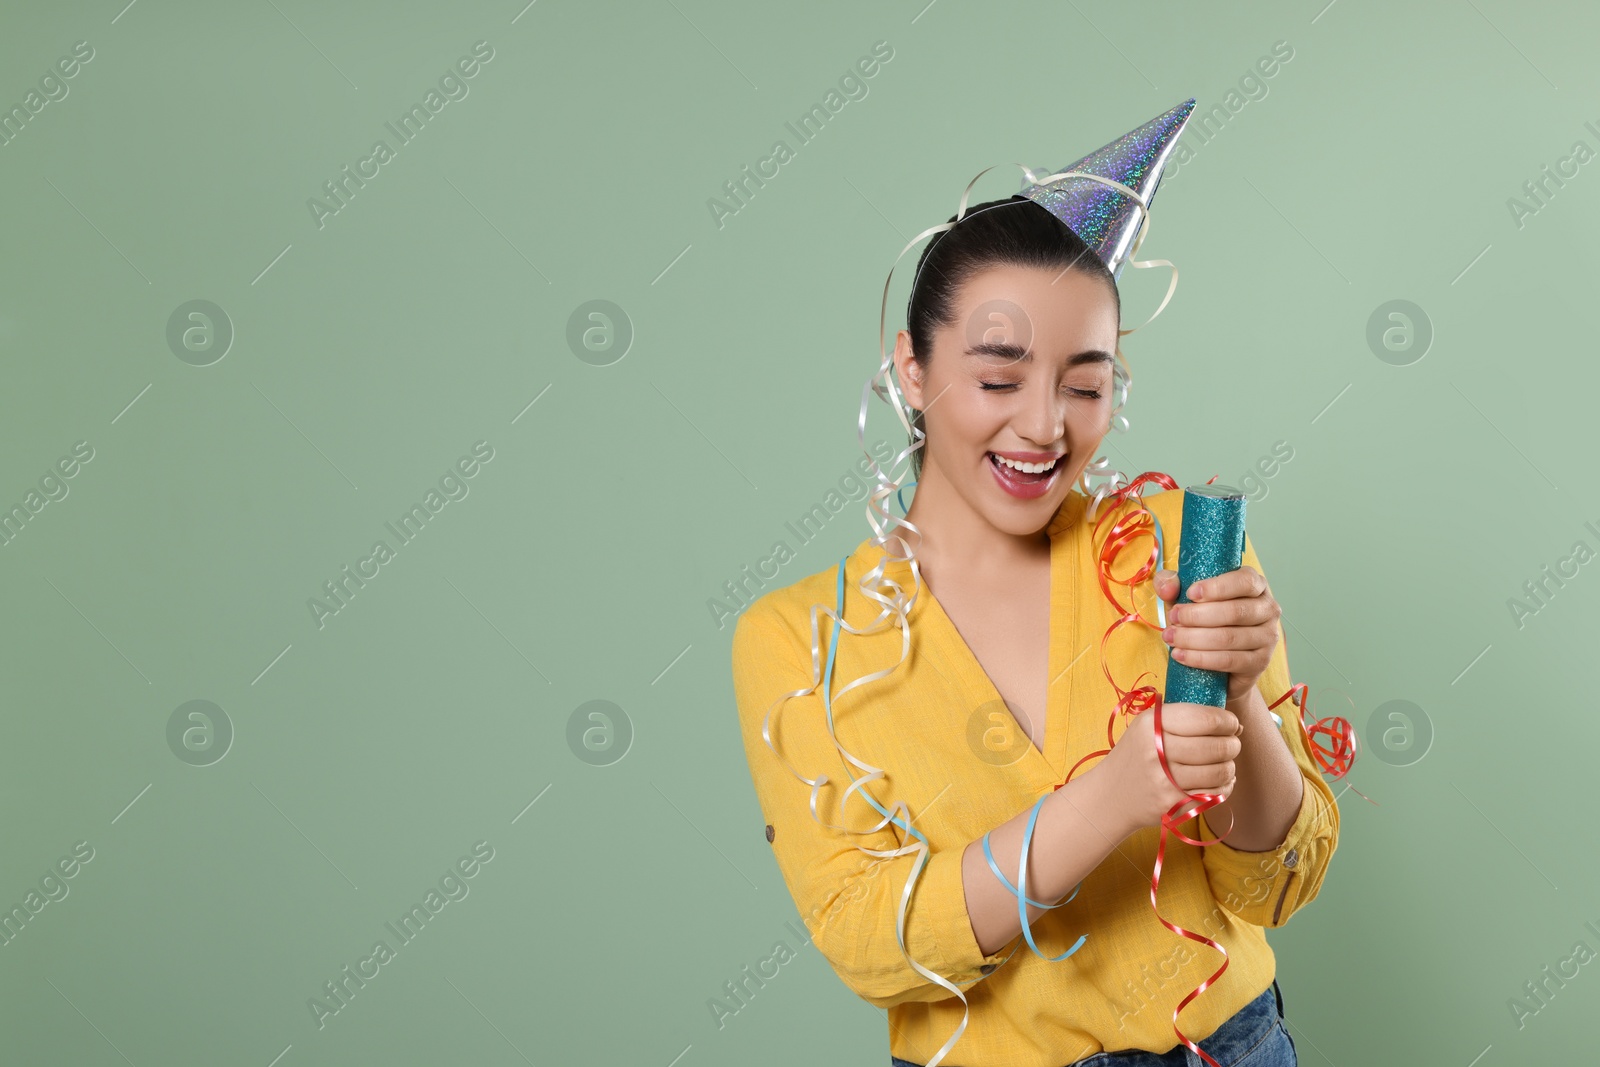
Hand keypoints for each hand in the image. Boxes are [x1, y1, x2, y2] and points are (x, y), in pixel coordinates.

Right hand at [1098, 702, 1240, 832]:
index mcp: (1150, 725)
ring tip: (1225, 762)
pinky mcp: (1172, 804)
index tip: (1232, 724)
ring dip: (1230, 766)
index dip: (1228, 720)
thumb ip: (1187, 719)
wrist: (1111, 795)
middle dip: (1233, 744)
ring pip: (1220, 771)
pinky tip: (1219, 780)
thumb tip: (1237, 725)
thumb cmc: (1137, 754)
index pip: (1205, 719)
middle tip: (1232, 744)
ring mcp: (1164, 781)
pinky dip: (1225, 786)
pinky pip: (1216, 794)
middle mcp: (1155, 751)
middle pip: (1217, 746)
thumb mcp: (1148, 726)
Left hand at [1154, 566, 1280, 702]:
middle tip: (1173, 618)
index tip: (1190, 593)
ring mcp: (1268, 637)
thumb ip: (1173, 584)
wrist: (1219, 662)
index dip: (1217, 587)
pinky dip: (1200, 658)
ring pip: (1230, 637)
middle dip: (1197, 615)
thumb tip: (1167, 586)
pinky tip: (1180, 655)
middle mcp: (1268, 609)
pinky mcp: (1260, 662)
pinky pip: (1229, 660)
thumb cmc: (1204, 620)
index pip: (1245, 581)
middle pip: (1235, 611)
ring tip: (1170, 637)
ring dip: (1194, 638)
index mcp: (1256, 585)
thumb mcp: (1187, 598)